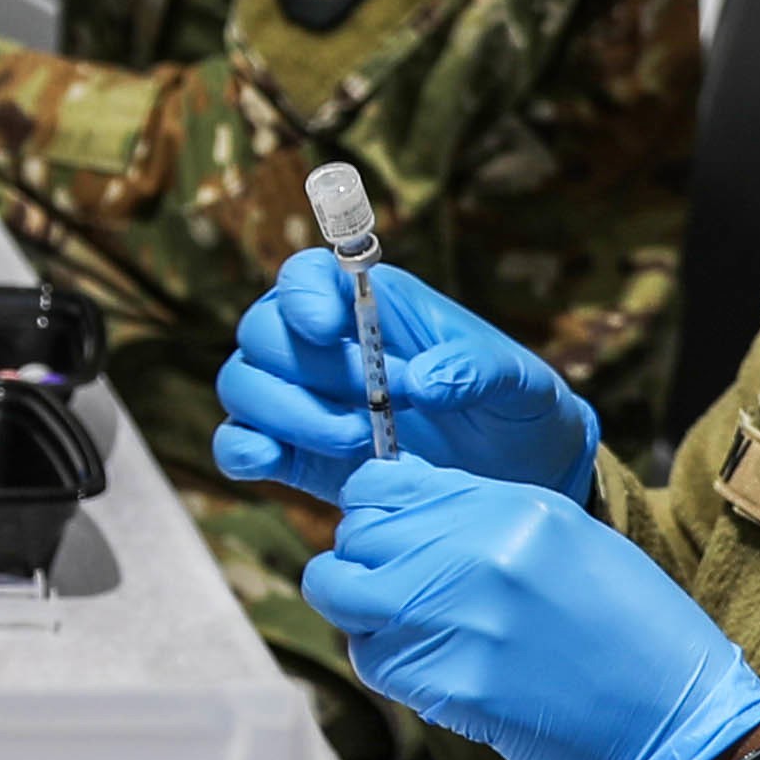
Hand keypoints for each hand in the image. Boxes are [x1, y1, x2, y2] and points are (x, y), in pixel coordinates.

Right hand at [213, 253, 602, 501]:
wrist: (519, 484)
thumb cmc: (519, 415)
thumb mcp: (522, 384)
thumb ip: (478, 369)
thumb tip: (423, 381)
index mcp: (374, 306)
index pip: (306, 275)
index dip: (302, 294)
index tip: (326, 326)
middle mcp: (326, 346)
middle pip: (262, 331)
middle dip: (305, 370)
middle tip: (370, 410)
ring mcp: (305, 401)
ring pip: (242, 384)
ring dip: (285, 413)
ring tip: (357, 442)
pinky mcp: (295, 454)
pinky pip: (237, 443)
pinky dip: (243, 451)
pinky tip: (274, 463)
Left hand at [293, 466, 759, 759]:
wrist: (678, 718)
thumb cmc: (630, 630)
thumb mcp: (567, 538)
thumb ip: (483, 516)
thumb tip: (402, 506)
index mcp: (511, 508)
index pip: (382, 484)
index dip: (372, 512)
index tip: (386, 537)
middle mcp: (478, 553)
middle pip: (355, 539)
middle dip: (362, 565)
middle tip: (396, 594)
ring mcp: (460, 619)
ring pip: (344, 599)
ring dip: (367, 617)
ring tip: (414, 634)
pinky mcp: (450, 684)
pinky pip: (374, 662)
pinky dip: (390, 668)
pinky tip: (436, 672)